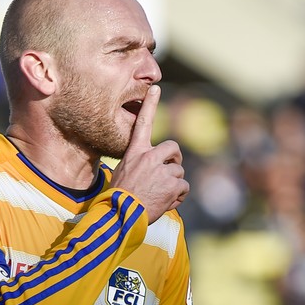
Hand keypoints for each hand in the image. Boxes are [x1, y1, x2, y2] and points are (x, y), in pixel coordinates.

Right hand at [110, 85, 189, 223]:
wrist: (121, 215)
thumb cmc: (119, 197)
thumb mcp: (122, 174)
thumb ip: (138, 165)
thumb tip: (151, 169)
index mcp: (135, 152)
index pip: (143, 123)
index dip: (150, 104)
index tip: (156, 88)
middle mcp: (150, 157)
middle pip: (173, 149)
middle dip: (175, 160)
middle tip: (169, 171)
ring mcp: (163, 170)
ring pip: (179, 172)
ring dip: (173, 183)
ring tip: (159, 195)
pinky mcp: (173, 184)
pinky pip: (184, 187)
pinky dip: (178, 196)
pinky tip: (166, 202)